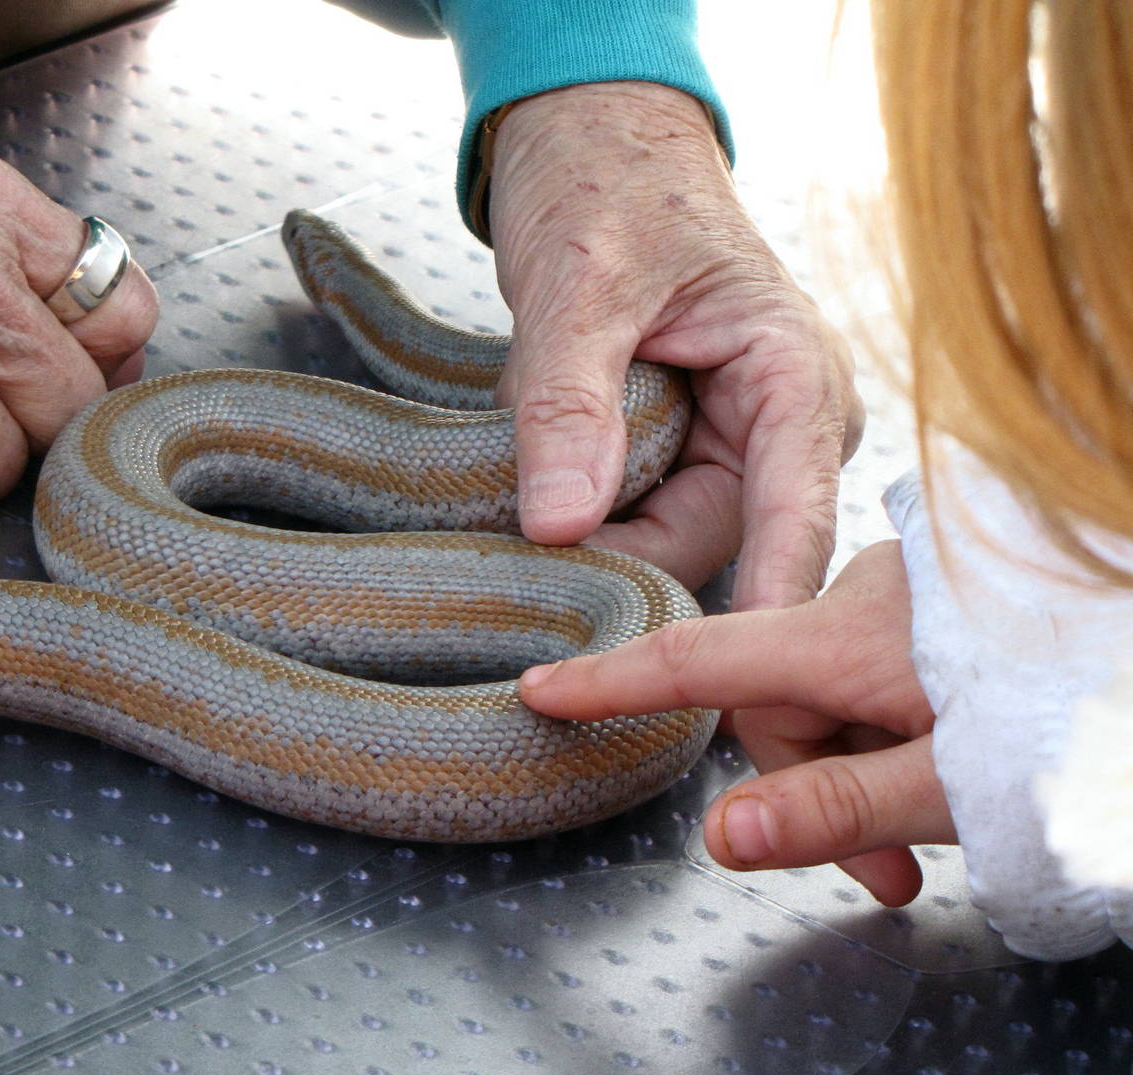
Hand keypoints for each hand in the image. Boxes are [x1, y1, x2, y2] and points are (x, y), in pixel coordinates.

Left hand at [489, 82, 862, 608]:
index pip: (794, 515)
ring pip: (660, 545)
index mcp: (794, 381)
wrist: (590, 154)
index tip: (735, 683)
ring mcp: (730, 454)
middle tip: (516, 551)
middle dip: (615, 560)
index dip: (767, 602)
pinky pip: (629, 520)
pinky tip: (532, 485)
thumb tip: (561, 524)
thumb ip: (571, 400)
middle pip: (706, 550)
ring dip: (585, 534)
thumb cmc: (607, 191)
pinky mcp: (680, 462)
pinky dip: (575, 514)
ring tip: (517, 481)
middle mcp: (777, 434)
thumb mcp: (580, 285)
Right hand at [519, 541, 951, 905]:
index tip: (539, 688)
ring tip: (946, 818)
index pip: (695, 660)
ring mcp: (910, 588)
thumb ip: (836, 807)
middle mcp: (869, 590)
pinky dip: (897, 726)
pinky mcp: (946, 596)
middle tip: (893, 870)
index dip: (611, 681)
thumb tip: (720, 836)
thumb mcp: (964, 782)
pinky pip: (881, 669)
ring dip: (864, 758)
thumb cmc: (1092, 719)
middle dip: (816, 779)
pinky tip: (956, 762)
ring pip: (835, 690)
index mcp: (852, 631)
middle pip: (782, 699)